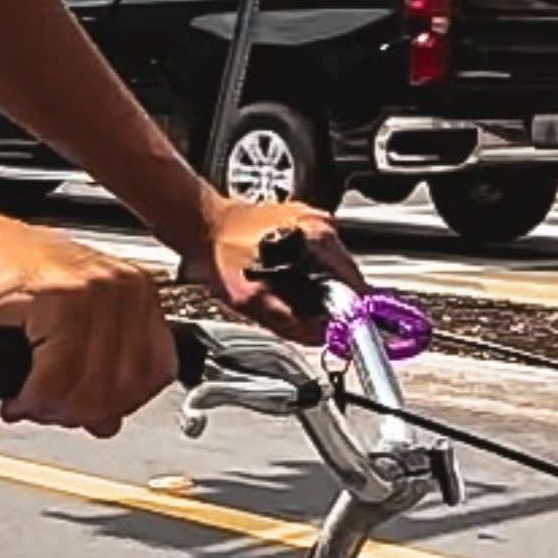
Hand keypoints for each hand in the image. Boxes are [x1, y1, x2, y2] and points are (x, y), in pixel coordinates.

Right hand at [0, 216, 172, 435]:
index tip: (90, 414)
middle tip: (51, 414)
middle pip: (125, 384)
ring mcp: (94, 289)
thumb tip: (106, 421)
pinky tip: (18, 398)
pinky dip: (33, 399)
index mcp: (138, 292)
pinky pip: (55, 376)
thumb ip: (95, 371)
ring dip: (54, 410)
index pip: (157, 371)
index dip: (121, 404)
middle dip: (84, 412)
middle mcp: (124, 287)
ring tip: (30, 406)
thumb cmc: (11, 278)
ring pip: (90, 386)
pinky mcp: (58, 298)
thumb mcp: (67, 327)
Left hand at [177, 194, 361, 342]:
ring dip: (319, 287)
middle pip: (346, 277)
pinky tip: (285, 280)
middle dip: (331, 301)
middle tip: (306, 316)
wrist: (201, 225)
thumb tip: (322, 336)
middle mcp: (321, 224)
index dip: (350, 312)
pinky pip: (317, 258)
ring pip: (332, 268)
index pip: (356, 284)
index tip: (342, 328)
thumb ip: (292, 323)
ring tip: (290, 296)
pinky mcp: (301, 223)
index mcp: (319, 237)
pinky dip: (307, 273)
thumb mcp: (253, 300)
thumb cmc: (220, 252)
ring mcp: (312, 220)